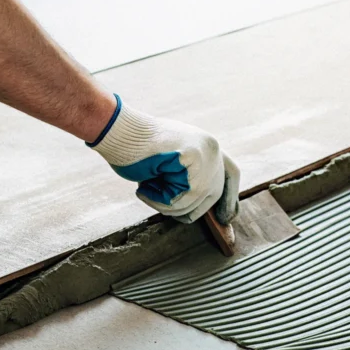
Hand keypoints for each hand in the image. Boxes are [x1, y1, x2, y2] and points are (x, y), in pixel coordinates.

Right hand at [89, 95, 239, 223]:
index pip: (231, 174)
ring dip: (166, 204)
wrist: (118, 131)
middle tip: (164, 207)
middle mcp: (213, 147)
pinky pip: (182, 198)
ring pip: (194, 200)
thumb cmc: (136, 150)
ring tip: (146, 187)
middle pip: (213, 194)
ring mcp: (206, 152)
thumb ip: (188, 178)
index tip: (226, 218)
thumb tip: (197, 203)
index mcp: (208, 146)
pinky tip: (144, 186)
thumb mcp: (170, 165)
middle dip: (187, 208)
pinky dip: (159, 200)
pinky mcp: (195, 158)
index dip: (231, 198)